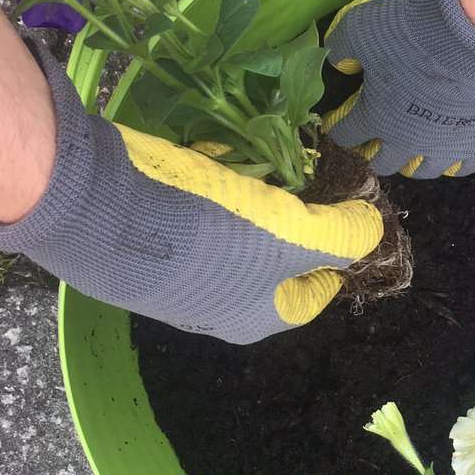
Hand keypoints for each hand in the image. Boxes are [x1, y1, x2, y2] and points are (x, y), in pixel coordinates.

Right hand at [0, 52, 382, 343]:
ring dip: (255, 197)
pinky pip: (197, 210)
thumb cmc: (209, 235)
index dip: (339, 256)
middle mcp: (218, 304)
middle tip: (308, 180)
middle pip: (276, 259)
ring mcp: (181, 273)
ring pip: (238, 231)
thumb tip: (372, 231)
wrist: (101, 212)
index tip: (348, 216)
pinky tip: (218, 158)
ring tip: (269, 163)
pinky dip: (213, 185)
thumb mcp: (292, 235)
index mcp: (255, 316)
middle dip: (295, 219)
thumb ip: (341, 236)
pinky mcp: (151, 239)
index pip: (315, 294)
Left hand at [321, 0, 474, 177]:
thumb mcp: (364, 25)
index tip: (339, 120)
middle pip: (382, 163)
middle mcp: (407, 142)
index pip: (345, 135)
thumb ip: (343, 46)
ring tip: (412, 149)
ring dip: (411, 162)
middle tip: (375, 137)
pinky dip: (453, 162)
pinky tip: (451, 151)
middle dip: (372, 152)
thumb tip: (339, 63)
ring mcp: (445, 148)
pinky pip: (462, 168)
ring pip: (421, 171)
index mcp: (376, 117)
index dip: (338, 127)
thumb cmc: (418, 30)